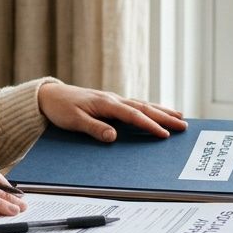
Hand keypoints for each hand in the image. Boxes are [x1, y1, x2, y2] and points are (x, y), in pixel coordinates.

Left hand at [37, 82, 186, 141]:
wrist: (48, 96)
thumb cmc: (60, 109)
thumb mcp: (74, 121)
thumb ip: (94, 128)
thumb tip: (114, 136)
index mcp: (106, 103)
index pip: (133, 116)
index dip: (150, 125)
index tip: (165, 134)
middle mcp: (113, 99)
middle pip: (144, 108)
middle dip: (164, 117)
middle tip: (184, 125)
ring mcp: (113, 100)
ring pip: (142, 104)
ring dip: (161, 110)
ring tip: (179, 116)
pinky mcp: (110, 102)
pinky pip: (135, 105)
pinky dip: (149, 108)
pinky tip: (156, 111)